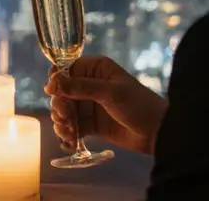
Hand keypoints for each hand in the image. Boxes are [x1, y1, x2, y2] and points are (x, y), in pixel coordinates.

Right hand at [44, 55, 167, 155]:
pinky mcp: (92, 124)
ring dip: (62, 121)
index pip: (68, 69)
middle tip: (64, 117)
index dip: (57, 80)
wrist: (157, 132)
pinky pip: (73, 126)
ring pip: (65, 110)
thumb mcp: (110, 93)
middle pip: (63, 92)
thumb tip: (53, 82)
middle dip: (60, 105)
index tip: (51, 91)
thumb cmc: (138, 104)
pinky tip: (70, 140)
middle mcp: (91, 84)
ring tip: (68, 131)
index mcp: (97, 69)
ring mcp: (91, 105)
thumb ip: (81, 87)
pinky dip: (68, 132)